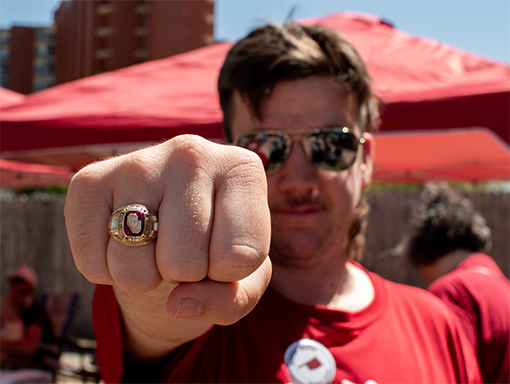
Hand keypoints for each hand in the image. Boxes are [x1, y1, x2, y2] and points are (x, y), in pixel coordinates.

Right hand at [65, 135, 270, 326]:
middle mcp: (192, 153)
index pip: (239, 257)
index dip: (228, 275)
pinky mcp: (89, 181)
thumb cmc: (215, 248)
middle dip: (185, 275)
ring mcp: (138, 162)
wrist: (167, 220)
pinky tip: (123, 241)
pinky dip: (107, 273)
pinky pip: (92, 264)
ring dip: (145, 277)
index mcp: (242, 169)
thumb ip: (232, 302)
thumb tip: (178, 302)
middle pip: (185, 264)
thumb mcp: (243, 280)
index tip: (222, 249)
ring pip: (136, 269)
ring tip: (155, 244)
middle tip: (185, 247)